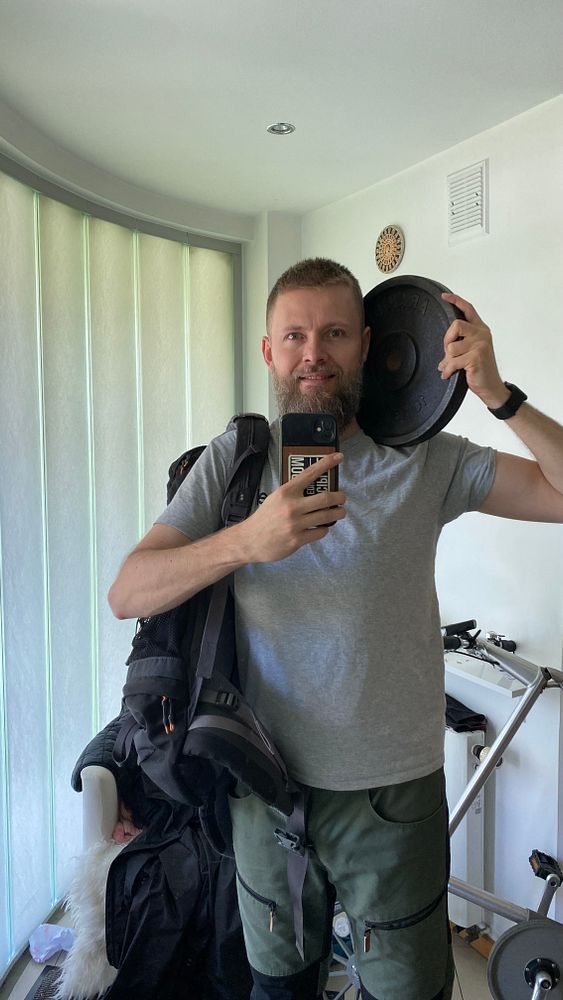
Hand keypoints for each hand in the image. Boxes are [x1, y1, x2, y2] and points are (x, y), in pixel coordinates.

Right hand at [238, 451, 345, 562]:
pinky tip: (320, 528)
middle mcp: (292, 506)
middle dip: (340, 497)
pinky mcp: (297, 539)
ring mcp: (295, 524)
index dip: (327, 463)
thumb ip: (294, 493)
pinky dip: (323, 529)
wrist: (249, 540)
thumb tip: (316, 488)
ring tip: (339, 512)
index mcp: (286, 492)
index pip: (310, 473)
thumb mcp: (276, 498)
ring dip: (338, 513)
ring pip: (327, 516)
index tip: (339, 457)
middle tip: (342, 498)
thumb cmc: (265, 517)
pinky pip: (320, 532)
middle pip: (326, 498)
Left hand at [438, 292, 509, 408]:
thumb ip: (460, 344)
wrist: (492, 387)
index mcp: (481, 329)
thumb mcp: (470, 352)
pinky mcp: (476, 357)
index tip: (444, 296)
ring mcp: (480, 345)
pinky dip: (448, 370)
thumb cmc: (480, 370)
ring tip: (452, 367)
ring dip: (448, 360)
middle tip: (448, 354)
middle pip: (456, 325)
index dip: (456, 301)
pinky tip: (448, 374)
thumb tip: (444, 350)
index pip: (468, 309)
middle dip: (447, 340)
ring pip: (452, 346)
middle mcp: (482, 334)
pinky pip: (453, 361)